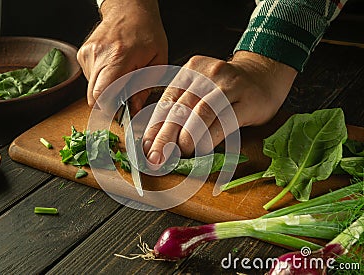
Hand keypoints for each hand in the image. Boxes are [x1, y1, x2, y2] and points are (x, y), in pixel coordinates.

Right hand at [77, 0, 167, 113]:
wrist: (129, 8)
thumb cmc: (147, 31)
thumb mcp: (158, 60)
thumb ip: (145, 87)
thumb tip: (134, 108)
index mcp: (118, 57)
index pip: (102, 94)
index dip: (108, 109)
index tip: (120, 114)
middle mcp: (98, 55)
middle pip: (93, 96)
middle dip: (108, 104)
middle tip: (122, 102)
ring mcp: (88, 54)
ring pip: (91, 88)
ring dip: (106, 91)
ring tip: (121, 78)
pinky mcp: (83, 54)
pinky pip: (90, 78)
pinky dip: (101, 80)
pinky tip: (113, 70)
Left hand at [142, 51, 296, 164]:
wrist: (264, 74)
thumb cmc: (227, 87)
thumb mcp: (201, 89)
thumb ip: (183, 108)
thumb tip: (160, 139)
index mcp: (190, 71)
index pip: (167, 102)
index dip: (155, 127)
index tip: (147, 149)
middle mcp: (207, 74)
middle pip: (181, 109)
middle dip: (165, 138)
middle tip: (157, 158)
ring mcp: (228, 85)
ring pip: (201, 113)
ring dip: (187, 138)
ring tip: (180, 154)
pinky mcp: (247, 99)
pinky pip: (225, 121)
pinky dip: (211, 138)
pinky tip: (203, 149)